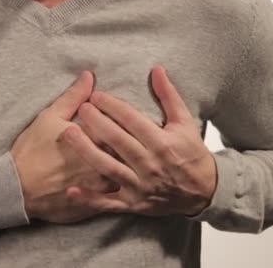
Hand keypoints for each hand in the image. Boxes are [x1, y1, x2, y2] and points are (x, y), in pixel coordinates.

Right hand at [10, 71, 119, 223]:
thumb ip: (74, 97)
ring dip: (130, 165)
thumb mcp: (50, 117)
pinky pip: (117, 196)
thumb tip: (89, 76)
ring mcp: (103, 186)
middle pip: (131, 150)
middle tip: (131, 135)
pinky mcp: (97, 205)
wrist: (18, 189)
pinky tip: (117, 178)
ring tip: (126, 157)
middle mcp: (105, 163)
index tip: (124, 115)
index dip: (126, 118)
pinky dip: (120, 186)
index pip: (124, 124)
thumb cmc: (33, 150)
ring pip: (128, 174)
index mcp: (96, 139)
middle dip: (133, 141)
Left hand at [63, 66, 217, 215]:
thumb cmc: (191, 153)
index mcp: (163, 144)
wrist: (204, 192)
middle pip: (119, 141)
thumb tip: (156, 69)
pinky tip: (71, 190)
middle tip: (80, 108)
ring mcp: (141, 186)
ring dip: (87, 152)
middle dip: (98, 123)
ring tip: (68, 134)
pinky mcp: (133, 203)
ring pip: (109, 168)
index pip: (133, 121)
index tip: (95, 95)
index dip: (113, 107)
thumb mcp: (185, 123)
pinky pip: (109, 202)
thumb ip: (169, 96)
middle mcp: (151, 165)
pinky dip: (90, 198)